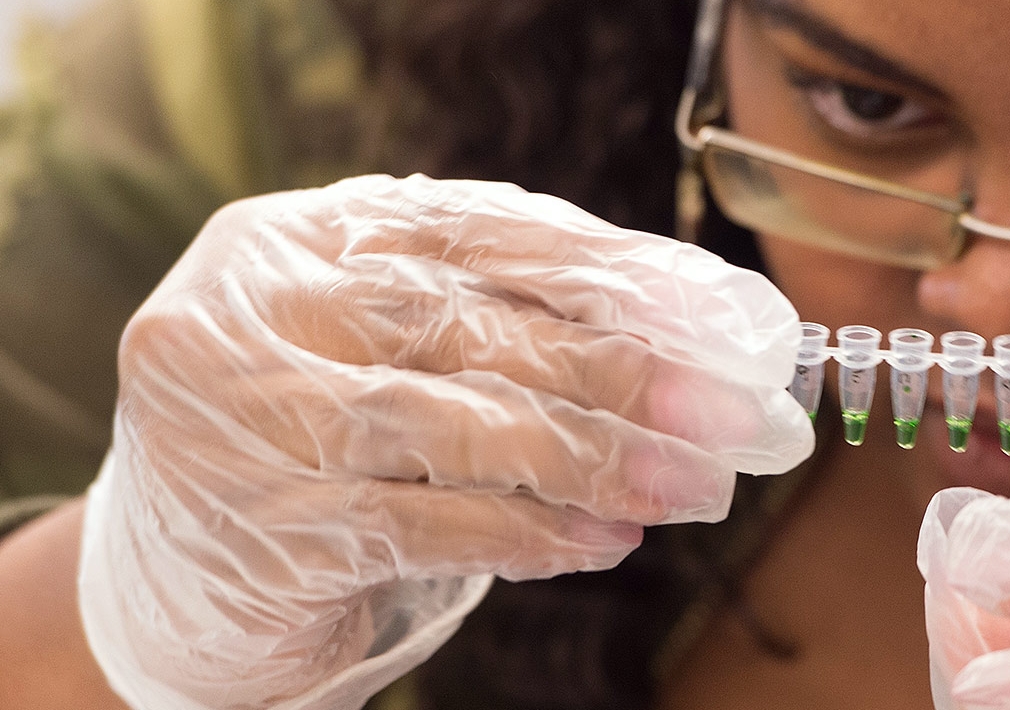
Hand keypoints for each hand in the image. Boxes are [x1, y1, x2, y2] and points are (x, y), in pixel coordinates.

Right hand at [77, 175, 813, 708]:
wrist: (176, 575)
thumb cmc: (322, 438)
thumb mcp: (394, 350)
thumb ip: (504, 321)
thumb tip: (684, 329)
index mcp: (301, 237)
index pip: (477, 230)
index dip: (606, 270)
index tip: (713, 313)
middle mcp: (258, 309)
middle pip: (467, 325)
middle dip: (615, 369)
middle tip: (725, 410)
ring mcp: (243, 418)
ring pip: (447, 424)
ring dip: (588, 458)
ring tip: (687, 485)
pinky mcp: (262, 528)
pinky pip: (422, 525)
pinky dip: (527, 533)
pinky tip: (603, 539)